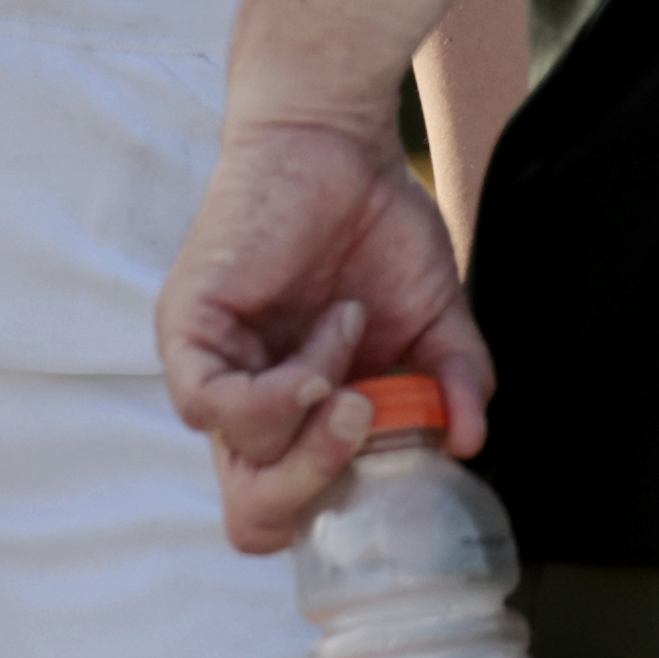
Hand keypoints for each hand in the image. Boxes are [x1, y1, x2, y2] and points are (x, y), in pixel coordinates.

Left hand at [159, 113, 493, 553]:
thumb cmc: (374, 224)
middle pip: (258, 519)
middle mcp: (247, 407)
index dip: (342, 509)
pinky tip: (322, 345)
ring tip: (350, 334)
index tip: (395, 461)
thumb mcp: (433, 318)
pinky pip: (214, 408)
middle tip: (368, 422)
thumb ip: (452, 382)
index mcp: (297, 418)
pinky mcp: (188, 333)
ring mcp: (212, 373)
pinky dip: (282, 393)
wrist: (338, 139)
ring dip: (319, 417)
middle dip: (323, 488)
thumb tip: (470, 441)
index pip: (291, 514)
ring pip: (243, 472)